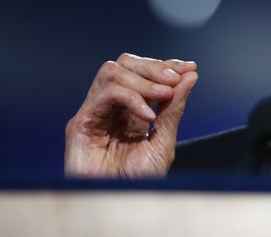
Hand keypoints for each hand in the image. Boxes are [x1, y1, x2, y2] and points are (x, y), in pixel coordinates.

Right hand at [64, 53, 198, 177]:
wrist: (121, 205)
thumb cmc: (140, 181)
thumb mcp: (164, 141)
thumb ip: (175, 108)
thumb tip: (190, 75)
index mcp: (131, 110)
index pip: (144, 72)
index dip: (165, 65)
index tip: (190, 67)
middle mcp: (110, 107)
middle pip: (125, 64)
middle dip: (153, 67)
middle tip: (174, 80)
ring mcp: (94, 113)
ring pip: (112, 72)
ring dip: (143, 80)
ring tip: (163, 96)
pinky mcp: (81, 123)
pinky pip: (105, 94)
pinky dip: (131, 98)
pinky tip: (148, 116)